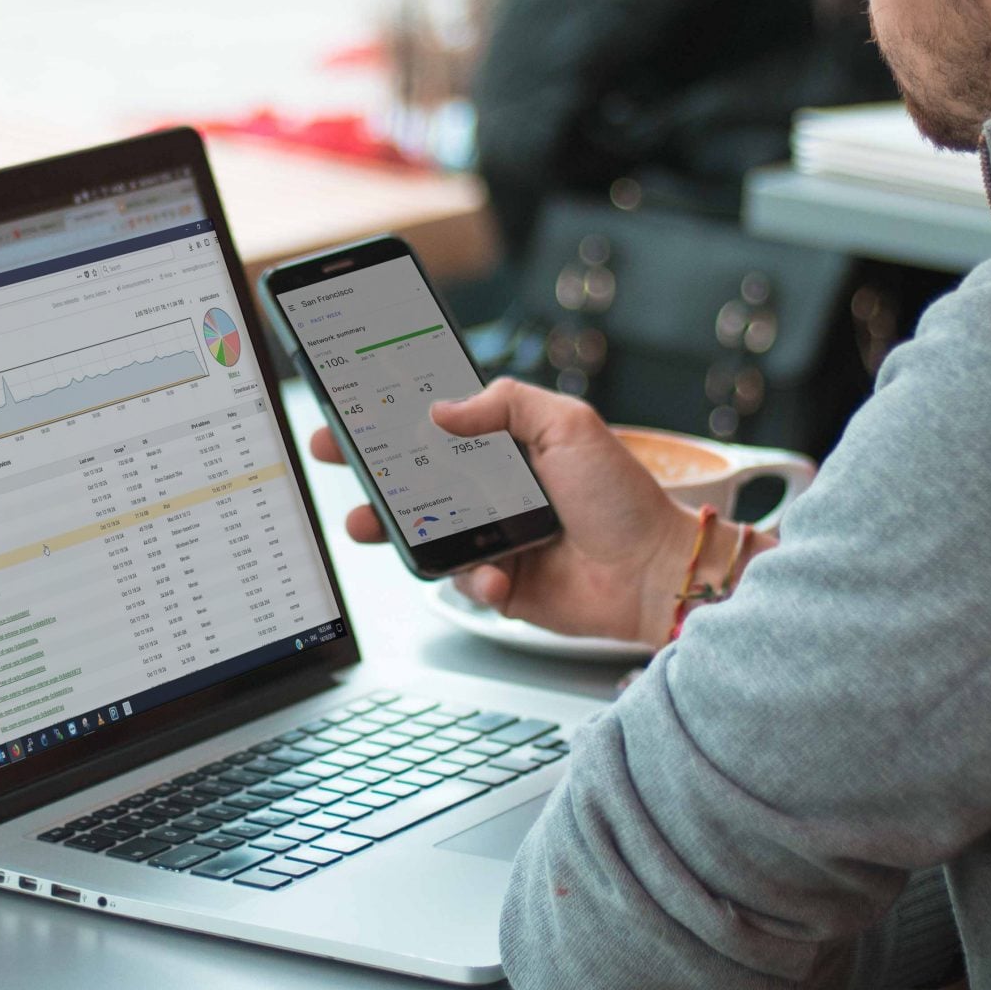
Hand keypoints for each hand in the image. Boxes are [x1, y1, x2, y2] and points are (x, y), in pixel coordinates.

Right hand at [306, 377, 695, 644]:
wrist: (654, 572)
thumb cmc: (622, 497)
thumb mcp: (569, 425)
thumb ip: (506, 404)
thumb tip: (442, 409)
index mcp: (510, 448)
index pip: (441, 427)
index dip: (395, 418)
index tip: (353, 409)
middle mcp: (497, 492)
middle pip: (418, 479)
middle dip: (370, 470)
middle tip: (335, 457)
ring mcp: (496, 539)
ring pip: (427, 533)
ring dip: (394, 529)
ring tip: (369, 524)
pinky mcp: (501, 585)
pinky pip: (463, 582)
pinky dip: (473, 579)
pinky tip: (496, 574)